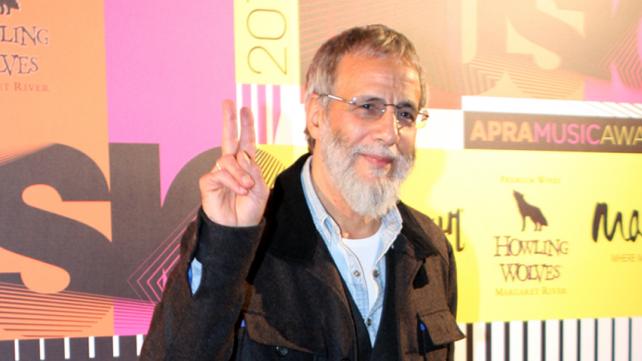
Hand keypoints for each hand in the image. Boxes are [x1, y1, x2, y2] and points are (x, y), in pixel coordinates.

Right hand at [199, 100, 268, 226]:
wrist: (238, 229)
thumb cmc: (249, 209)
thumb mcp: (260, 189)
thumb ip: (253, 170)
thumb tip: (242, 154)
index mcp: (246, 165)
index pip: (246, 141)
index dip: (246, 125)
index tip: (245, 109)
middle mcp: (231, 165)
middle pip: (229, 138)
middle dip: (229, 119)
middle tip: (227, 102)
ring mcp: (219, 172)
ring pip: (228, 160)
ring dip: (240, 173)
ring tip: (247, 188)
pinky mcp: (208, 182)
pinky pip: (220, 173)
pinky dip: (232, 181)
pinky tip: (239, 191)